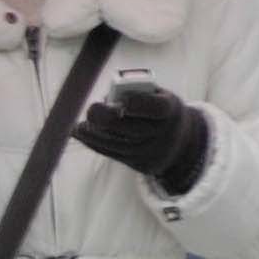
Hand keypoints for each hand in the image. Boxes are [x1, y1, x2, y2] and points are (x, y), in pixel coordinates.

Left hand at [78, 78, 211, 196]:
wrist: (180, 141)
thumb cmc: (158, 109)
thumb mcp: (156, 96)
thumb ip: (134, 93)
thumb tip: (107, 100)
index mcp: (171, 110)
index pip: (157, 108)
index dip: (138, 104)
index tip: (122, 100)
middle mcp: (165, 133)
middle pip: (134, 129)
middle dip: (109, 119)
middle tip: (91, 110)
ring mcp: (153, 151)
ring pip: (119, 145)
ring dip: (95, 135)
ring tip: (79, 127)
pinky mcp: (142, 165)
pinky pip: (115, 155)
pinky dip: (95, 144)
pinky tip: (81, 135)